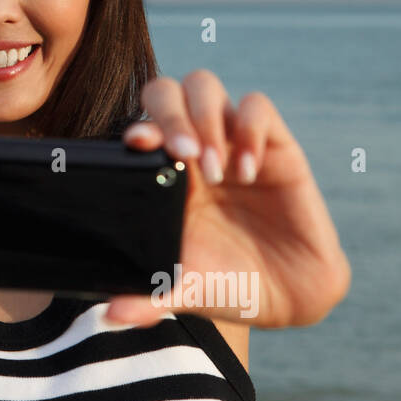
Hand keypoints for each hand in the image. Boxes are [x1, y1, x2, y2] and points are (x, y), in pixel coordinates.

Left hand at [107, 70, 349, 328]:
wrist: (289, 298)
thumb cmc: (229, 286)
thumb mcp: (186, 291)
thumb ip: (150, 298)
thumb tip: (111, 313)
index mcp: (164, 176)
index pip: (141, 128)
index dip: (137, 126)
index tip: (136, 145)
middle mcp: (194, 150)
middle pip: (167, 93)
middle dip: (170, 115)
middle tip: (184, 157)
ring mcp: (232, 142)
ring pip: (205, 88)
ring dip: (205, 119)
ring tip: (215, 169)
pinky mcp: (275, 146)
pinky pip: (257, 107)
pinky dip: (249, 127)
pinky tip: (248, 169)